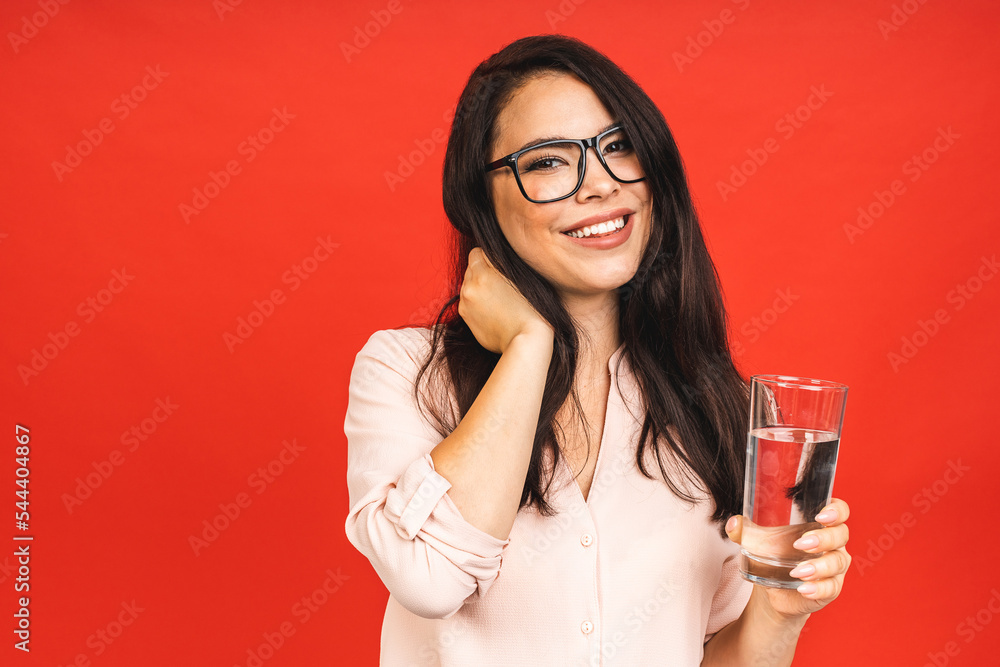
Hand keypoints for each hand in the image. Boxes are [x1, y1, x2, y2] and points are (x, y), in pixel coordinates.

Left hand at [458, 247, 552, 353]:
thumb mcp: (520, 277)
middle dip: (483, 272)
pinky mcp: (466, 319)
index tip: (499, 266)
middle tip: (502, 283)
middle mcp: (468, 288)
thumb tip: (490, 254)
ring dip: (479, 288)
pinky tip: (494, 311)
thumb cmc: (530, 308)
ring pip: (468, 287)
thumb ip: (500, 262)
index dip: (488, 257)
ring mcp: (465, 305)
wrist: (525, 340)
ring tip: (499, 299)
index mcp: (481, 274)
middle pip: (470, 269)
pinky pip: (469, 303)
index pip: (476, 253)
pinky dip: (478, 303)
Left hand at [725, 497, 851, 618]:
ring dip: (818, 566)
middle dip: (823, 538)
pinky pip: (831, 588)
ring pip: (837, 562)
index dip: (836, 510)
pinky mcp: (830, 588)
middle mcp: (833, 544)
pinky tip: (804, 588)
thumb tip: (733, 523)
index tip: (821, 514)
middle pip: (840, 535)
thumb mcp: (759, 540)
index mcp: (819, 525)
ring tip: (796, 571)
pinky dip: (818, 588)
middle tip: (800, 544)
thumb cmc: (774, 554)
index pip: (839, 511)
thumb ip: (744, 530)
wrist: (774, 588)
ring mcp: (834, 567)